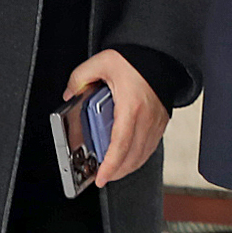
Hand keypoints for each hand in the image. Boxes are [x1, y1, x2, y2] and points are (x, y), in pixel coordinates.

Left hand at [65, 50, 168, 187]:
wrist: (160, 55)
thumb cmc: (136, 60)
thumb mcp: (101, 63)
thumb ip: (80, 78)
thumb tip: (70, 95)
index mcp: (131, 106)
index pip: (120, 144)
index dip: (110, 165)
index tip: (101, 177)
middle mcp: (146, 117)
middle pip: (132, 156)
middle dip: (116, 172)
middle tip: (102, 177)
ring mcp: (156, 121)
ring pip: (143, 154)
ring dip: (128, 167)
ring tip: (113, 170)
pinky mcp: (161, 121)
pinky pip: (151, 146)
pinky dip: (139, 157)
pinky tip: (129, 157)